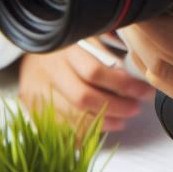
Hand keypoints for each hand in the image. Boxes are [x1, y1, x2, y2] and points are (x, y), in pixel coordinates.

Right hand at [18, 35, 155, 129]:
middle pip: (84, 97)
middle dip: (116, 107)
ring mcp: (39, 93)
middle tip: (135, 109)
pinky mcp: (34, 111)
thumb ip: (107, 47)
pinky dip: (83, 133)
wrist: (29, 56)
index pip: (95, 71)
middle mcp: (51, 72)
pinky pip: (61, 129)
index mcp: (66, 50)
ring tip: (122, 121)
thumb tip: (136, 61)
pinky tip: (99, 130)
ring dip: (103, 123)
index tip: (143, 91)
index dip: (122, 84)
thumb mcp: (86, 37)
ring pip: (73, 117)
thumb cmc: (65, 48)